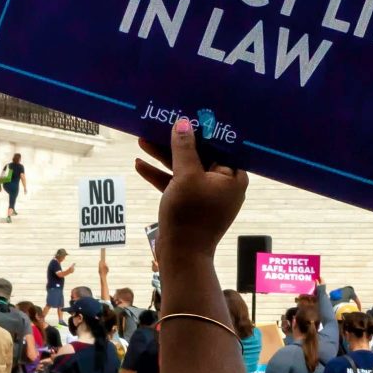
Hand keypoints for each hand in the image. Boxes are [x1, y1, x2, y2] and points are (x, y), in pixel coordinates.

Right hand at [135, 119, 245, 250]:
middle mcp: (223, 185)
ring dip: (164, 157)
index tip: (188, 116)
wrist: (180, 256)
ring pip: (185, 169)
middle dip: (177, 142)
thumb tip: (183, 123)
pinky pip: (177, 184)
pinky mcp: (191, 206)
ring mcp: (207, 196)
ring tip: (142, 141)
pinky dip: (161, 176)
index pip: (220, 146)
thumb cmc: (189, 215)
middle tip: (160, 125)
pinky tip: (140, 165)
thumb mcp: (186, 176)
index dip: (203, 131)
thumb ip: (184, 148)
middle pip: (200, 156)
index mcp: (233, 177)